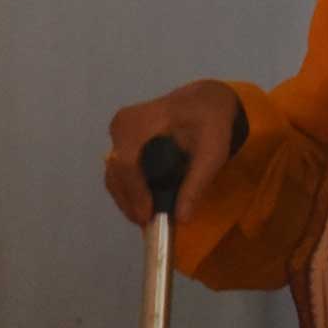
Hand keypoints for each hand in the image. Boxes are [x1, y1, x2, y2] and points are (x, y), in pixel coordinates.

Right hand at [104, 79, 241, 225]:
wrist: (204, 102)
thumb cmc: (210, 123)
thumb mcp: (212, 152)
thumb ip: (197, 183)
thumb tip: (182, 218)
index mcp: (141, 121)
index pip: (127, 163)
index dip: (135, 193)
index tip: (147, 217)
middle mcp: (122, 125)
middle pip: (117, 173)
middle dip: (131, 202)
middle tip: (149, 225)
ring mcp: (117, 133)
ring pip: (114, 175)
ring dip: (129, 199)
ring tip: (148, 219)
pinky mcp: (120, 142)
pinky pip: (119, 171)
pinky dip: (130, 190)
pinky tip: (145, 205)